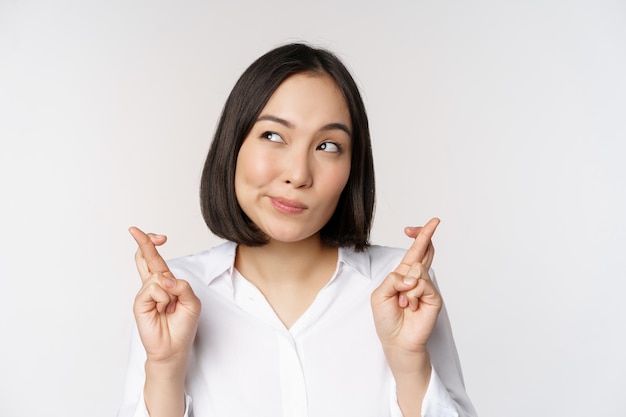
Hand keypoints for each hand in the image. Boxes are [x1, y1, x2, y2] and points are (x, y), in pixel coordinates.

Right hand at [129, 227, 200, 365]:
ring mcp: (146, 294)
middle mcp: (154, 285)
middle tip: (134, 230)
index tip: (158, 236)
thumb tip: (164, 277)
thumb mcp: (192, 302)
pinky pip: (153, 288)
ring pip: (157, 276)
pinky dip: (162, 297)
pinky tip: (162, 310)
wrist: (173, 348)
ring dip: (169, 291)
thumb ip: (182, 286)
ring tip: (169, 307)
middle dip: (143, 242)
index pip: (156, 259)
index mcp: (166, 282)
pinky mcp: (140, 303)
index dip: (153, 244)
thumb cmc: (183, 325)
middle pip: (145, 258)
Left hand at [371, 218, 442, 353]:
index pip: (415, 252)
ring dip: (405, 287)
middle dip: (426, 235)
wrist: (396, 341)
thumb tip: (413, 278)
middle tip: (434, 222)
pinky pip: (422, 284)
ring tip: (403, 303)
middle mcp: (417, 279)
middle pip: (426, 252)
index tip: (429, 224)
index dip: (420, 236)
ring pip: (417, 270)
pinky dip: (412, 295)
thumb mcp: (380, 294)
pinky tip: (410, 307)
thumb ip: (393, 280)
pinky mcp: (434, 298)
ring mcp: (426, 288)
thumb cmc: (387, 319)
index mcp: (403, 275)